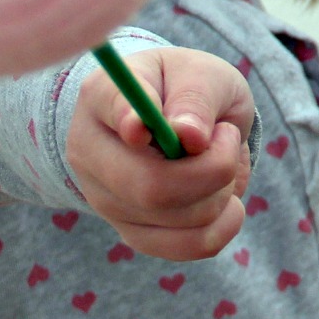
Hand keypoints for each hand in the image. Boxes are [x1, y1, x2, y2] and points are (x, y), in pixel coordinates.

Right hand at [66, 47, 254, 260]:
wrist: (179, 120)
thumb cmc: (186, 88)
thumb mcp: (200, 73)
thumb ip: (195, 97)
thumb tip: (190, 137)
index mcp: (100, 95)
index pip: (112, 110)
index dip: (134, 121)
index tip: (154, 126)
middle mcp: (89, 152)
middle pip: (148, 186)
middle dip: (212, 170)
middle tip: (229, 139)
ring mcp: (104, 200)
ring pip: (177, 219)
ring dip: (222, 191)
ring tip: (219, 160)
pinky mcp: (131, 234)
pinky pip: (188, 245)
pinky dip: (223, 224)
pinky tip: (224, 196)